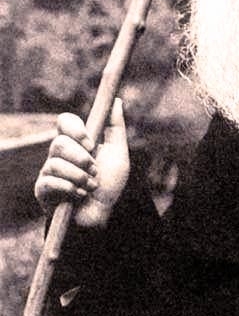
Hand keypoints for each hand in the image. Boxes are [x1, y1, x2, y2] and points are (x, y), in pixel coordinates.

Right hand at [34, 98, 129, 227]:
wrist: (103, 214)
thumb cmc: (110, 184)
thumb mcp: (119, 154)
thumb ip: (116, 128)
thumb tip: (116, 100)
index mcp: (76, 141)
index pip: (65, 121)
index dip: (75, 129)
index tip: (91, 143)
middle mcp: (60, 153)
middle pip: (59, 142)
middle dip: (81, 158)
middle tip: (94, 170)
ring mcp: (50, 171)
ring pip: (54, 162)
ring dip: (78, 176)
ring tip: (90, 186)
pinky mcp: (43, 189)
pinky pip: (49, 181)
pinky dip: (69, 188)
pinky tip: (79, 195)